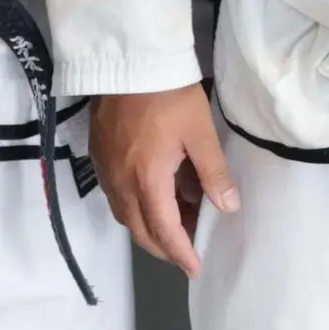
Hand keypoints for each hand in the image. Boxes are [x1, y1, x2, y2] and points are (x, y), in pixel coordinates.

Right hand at [90, 83, 237, 275]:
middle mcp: (121, 184)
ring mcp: (106, 171)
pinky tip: (155, 195)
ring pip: (126, 215)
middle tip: (188, 250)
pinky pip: (117, 197)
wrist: (128, 62)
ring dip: (150, 227)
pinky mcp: (100, 157)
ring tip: (178, 222)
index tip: (196, 267)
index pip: (164, 231)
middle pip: (140, 230)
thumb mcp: (199, 131)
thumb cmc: (169, 95)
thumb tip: (229, 207)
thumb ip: (214, 171)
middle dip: (165, 247)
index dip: (181, 252)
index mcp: (147, 180)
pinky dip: (137, 207)